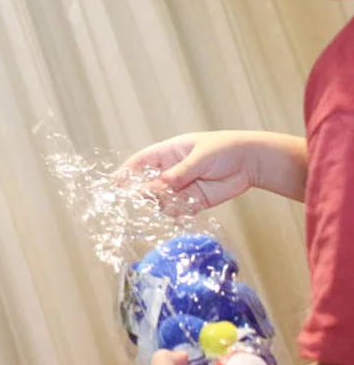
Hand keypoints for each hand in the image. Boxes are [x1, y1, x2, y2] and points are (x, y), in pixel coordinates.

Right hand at [120, 131, 261, 212]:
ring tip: (169, 205)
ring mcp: (182, 187)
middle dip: (144, 193)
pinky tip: (179, 215)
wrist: (251, 161)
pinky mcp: (195, 201)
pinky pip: (179, 211)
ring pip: (162, 200)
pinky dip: (176, 215)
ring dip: (162, 205)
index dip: (127, 171)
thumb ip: (180, 173)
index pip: (141, 162)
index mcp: (167, 153)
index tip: (114, 183)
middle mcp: (171, 171)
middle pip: (149, 184)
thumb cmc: (223, 149)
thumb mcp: (199, 157)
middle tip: (144, 200)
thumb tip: (159, 186)